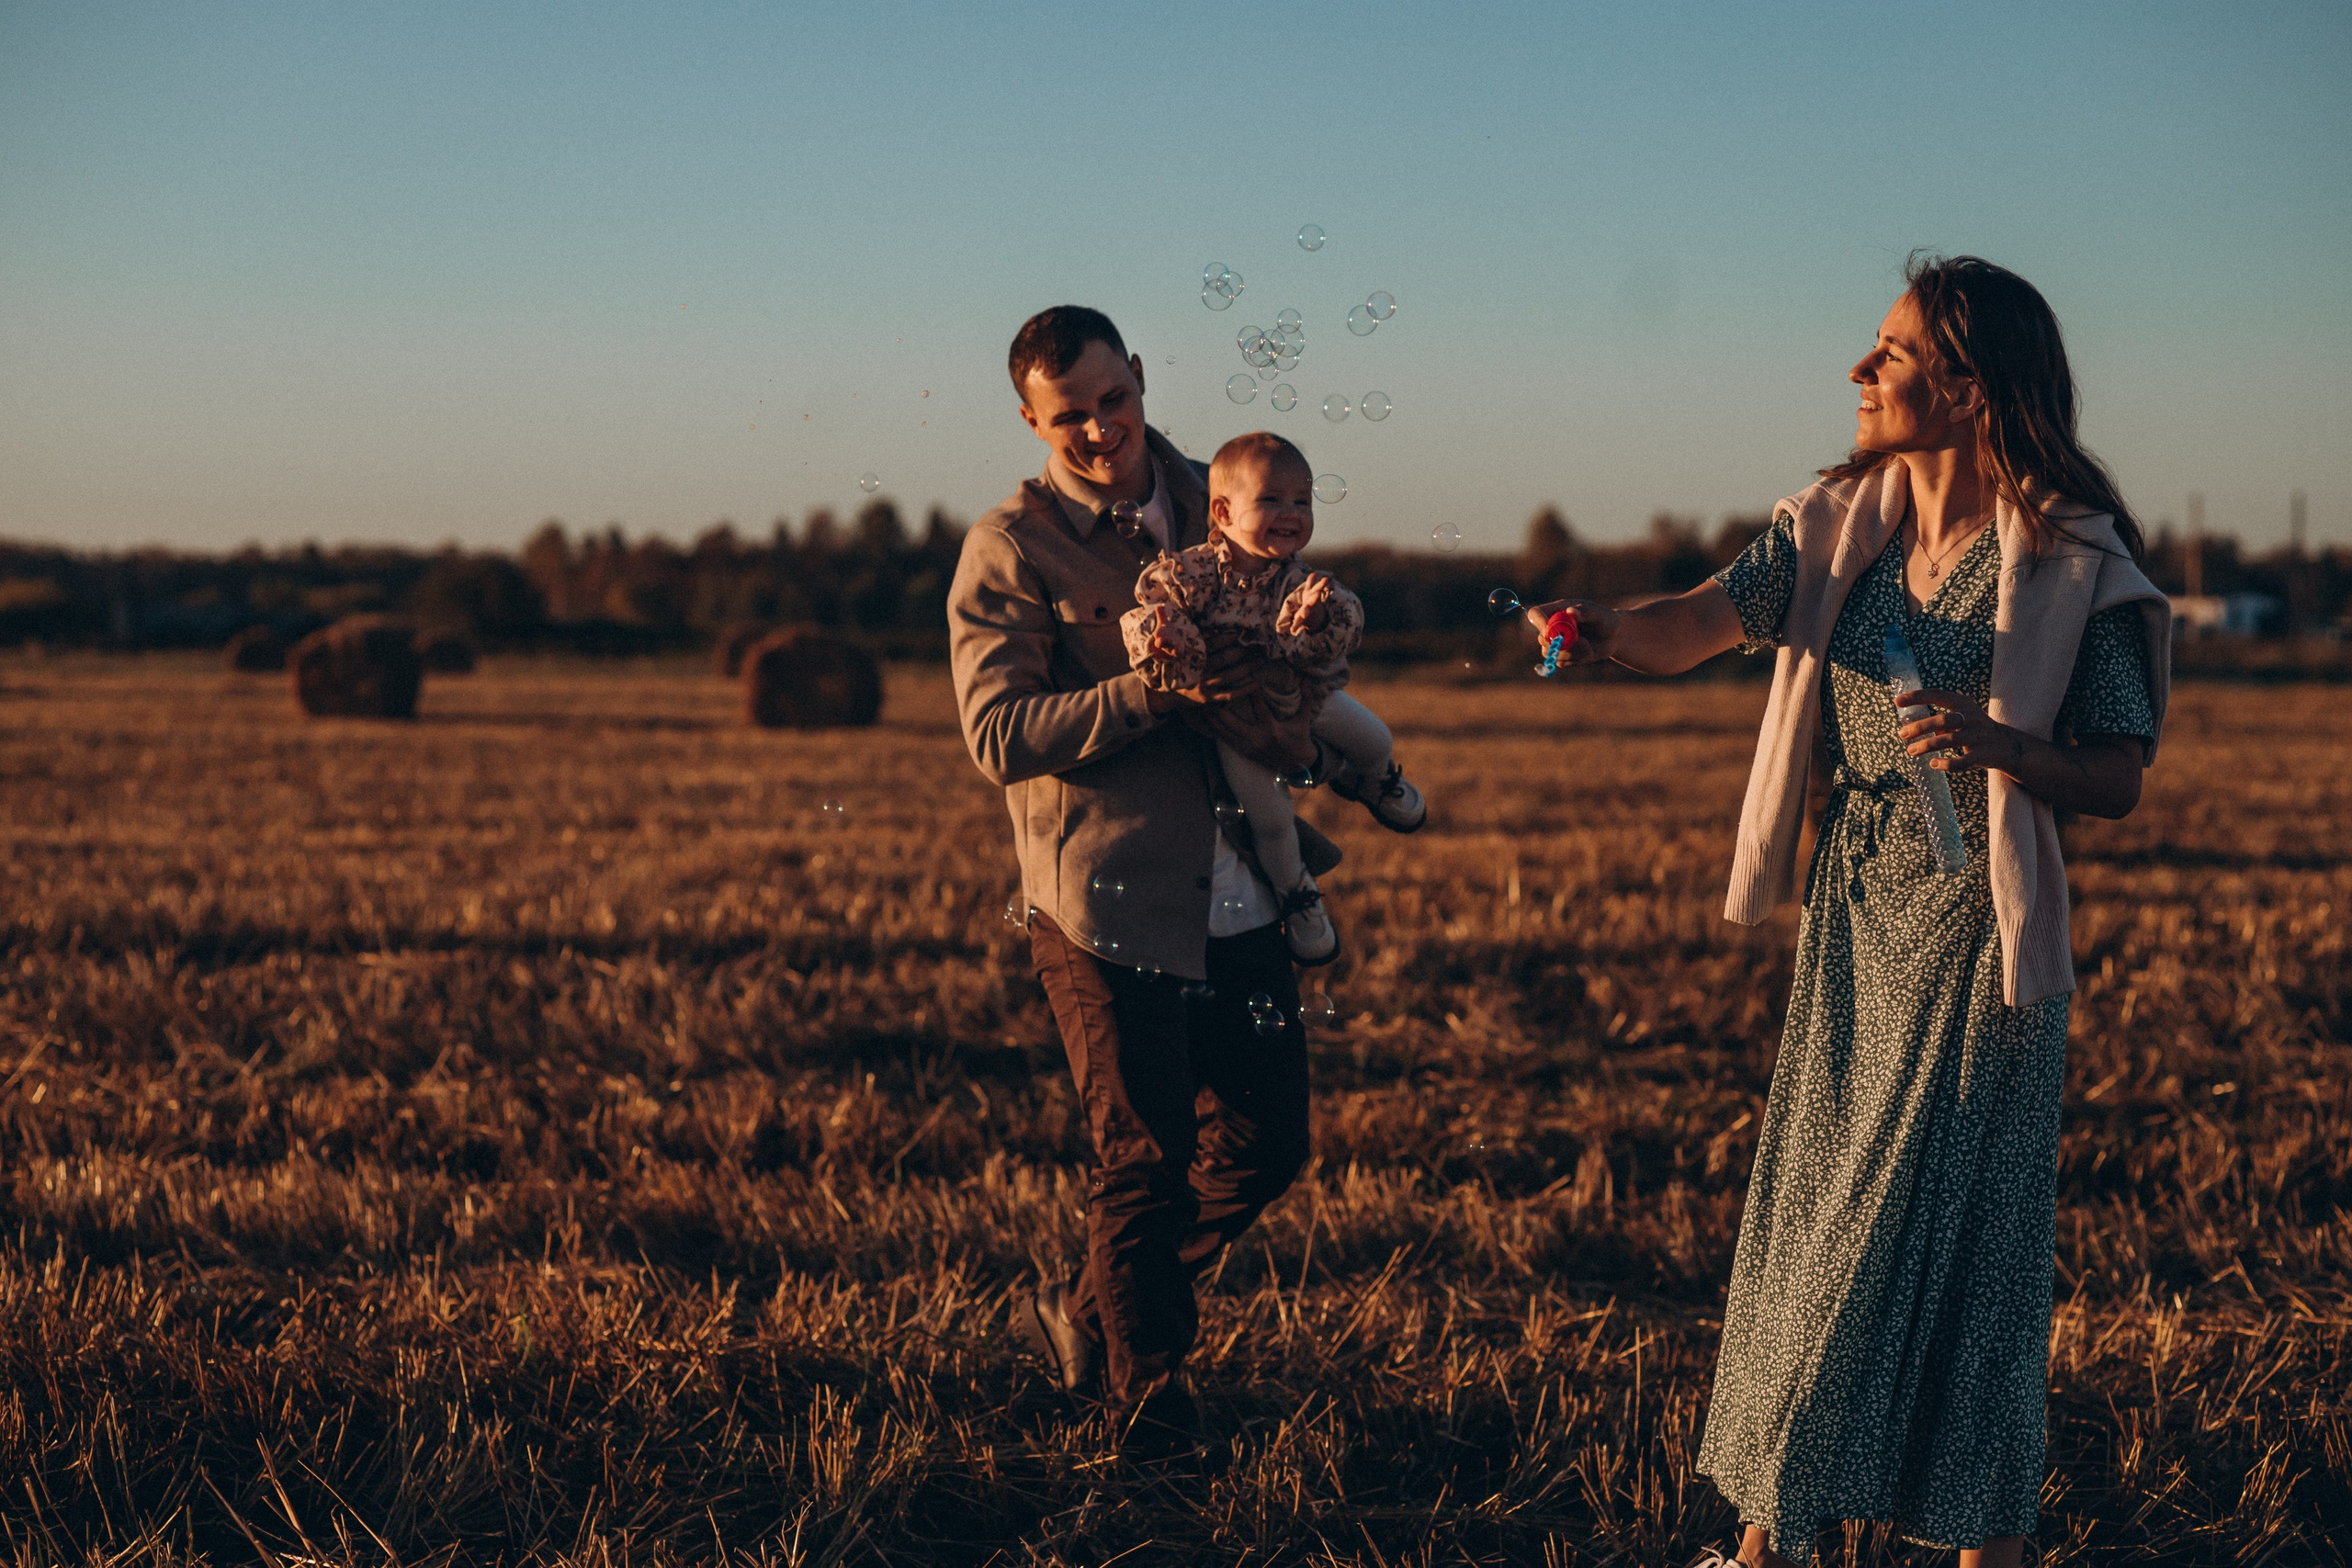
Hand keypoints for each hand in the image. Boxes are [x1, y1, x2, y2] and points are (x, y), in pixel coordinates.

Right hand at [1143, 630, 1271, 714]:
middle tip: (1258, 645)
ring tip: (1262, 659)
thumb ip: (1199, 638)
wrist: (1173, 692)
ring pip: (1230, 675)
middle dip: (1242, 651)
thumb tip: (1217, 623)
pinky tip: (1257, 683)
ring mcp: (1205, 686)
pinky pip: (1230, 694)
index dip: (1225, 638)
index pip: (1210, 645)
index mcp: (1192, 657)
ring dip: (1248, 667)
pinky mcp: (1210, 699)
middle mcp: (1199, 671)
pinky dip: (1244, 689)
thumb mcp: (1187, 650)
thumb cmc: (1185, 665)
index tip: (1239, 633)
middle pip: (1224, 659)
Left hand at [1201, 685, 1315, 773]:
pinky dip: (1218, 732)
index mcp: (1273, 730)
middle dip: (1221, 711)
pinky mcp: (1246, 753)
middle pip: (1234, 724)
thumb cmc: (1301, 738)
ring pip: (1227, 734)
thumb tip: (1307, 679)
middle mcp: (1259, 739)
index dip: (1253, 694)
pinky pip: (1228, 742)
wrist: (1299, 765)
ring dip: (1215, 722)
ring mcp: (1251, 748)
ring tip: (1203, 708)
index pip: (1260, 709)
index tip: (1245, 681)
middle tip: (1211, 696)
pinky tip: (1209, 723)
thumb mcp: (1304, 719)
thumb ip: (1306, 699)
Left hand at [1277, 573, 1333, 636]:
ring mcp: (1307, 612)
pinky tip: (1292, 630)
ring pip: (1306, 612)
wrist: (1314, 619)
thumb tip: (1315, 572)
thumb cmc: (1311, 603)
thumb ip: (1311, 582)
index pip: (1318, 589)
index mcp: (1313, 596)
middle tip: (1318, 593)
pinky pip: (1298, 623)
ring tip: (1303, 615)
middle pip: (1314, 600)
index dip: (1321, 584)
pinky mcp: (1301, 620)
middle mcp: (1311, 604)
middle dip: (1315, 597)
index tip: (1326, 579)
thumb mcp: (1310, 592)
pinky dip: (1295, 626)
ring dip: (1304, 613)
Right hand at [1523, 599, 1618, 665]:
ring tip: (1589, 647)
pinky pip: (1560, 663)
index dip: (1539, 623)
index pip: (1536, 614)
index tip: (1552, 631)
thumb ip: (1586, 612)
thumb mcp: (1600, 614)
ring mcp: (1555, 642)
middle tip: (1583, 641)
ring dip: (1572, 653)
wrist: (1614, 637)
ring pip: (1551, 653)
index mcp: (1558, 610)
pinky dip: (1575, 660)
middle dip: (1562, 644)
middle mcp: (1553, 626)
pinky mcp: (1561, 656)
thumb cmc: (1606, 620)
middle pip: (1541, 638)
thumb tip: (1571, 612)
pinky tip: (1587, 653)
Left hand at [1897, 688, 2022, 772]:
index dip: (1917, 697)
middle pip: (1943, 719)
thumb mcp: (1961, 718)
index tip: (1897, 701)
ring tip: (1911, 751)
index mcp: (1964, 704)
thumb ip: (1940, 721)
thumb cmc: (1976, 730)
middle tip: (1902, 734)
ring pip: (1950, 740)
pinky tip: (1933, 764)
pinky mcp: (1983, 755)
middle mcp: (1972, 718)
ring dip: (1927, 746)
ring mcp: (1979, 736)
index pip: (1938, 695)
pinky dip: (1946, 763)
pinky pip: (1962, 761)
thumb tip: (1912, 728)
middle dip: (1920, 727)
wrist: (2010, 746)